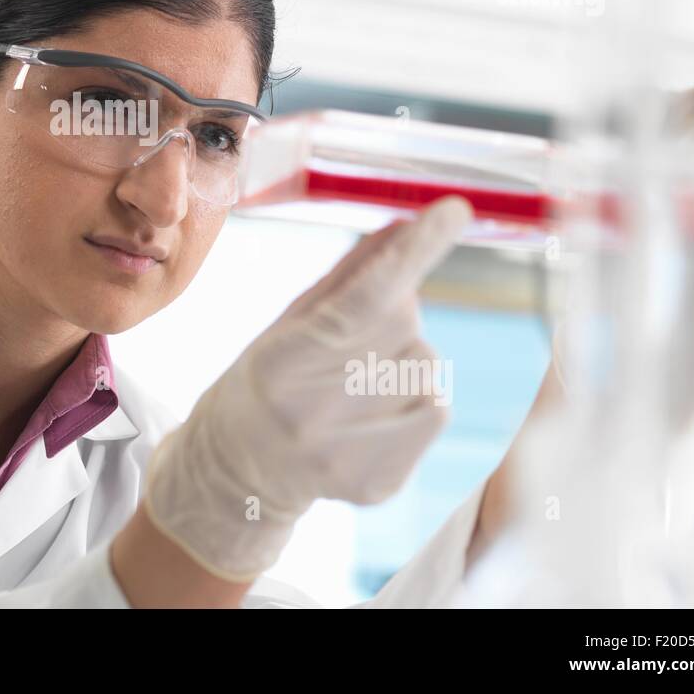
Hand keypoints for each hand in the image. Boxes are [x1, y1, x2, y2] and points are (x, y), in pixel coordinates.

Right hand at [141, 196, 472, 581]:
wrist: (240, 469)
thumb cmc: (268, 377)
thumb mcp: (289, 321)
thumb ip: (349, 275)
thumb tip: (407, 225)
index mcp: (282, 360)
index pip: (362, 296)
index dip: (412, 252)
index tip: (453, 210)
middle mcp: (314, 411)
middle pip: (407, 327)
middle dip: (394, 315)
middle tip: (351, 339)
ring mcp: (350, 452)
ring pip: (427, 367)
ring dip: (406, 360)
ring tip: (355, 385)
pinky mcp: (382, 482)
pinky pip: (437, 410)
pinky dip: (417, 399)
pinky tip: (371, 416)